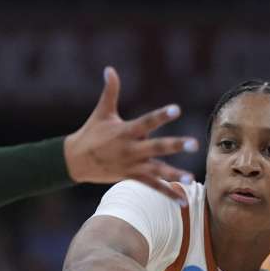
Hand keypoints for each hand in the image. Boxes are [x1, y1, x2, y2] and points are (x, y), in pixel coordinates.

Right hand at [63, 66, 198, 202]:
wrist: (75, 161)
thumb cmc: (91, 133)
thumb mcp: (101, 112)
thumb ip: (110, 91)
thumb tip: (110, 69)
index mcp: (126, 131)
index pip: (147, 121)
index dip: (161, 115)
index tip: (176, 110)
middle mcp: (131, 149)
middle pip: (157, 147)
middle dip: (175, 145)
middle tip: (194, 144)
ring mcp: (132, 165)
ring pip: (157, 170)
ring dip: (174, 175)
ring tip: (192, 178)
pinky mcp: (131, 177)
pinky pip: (152, 186)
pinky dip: (167, 193)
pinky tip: (182, 201)